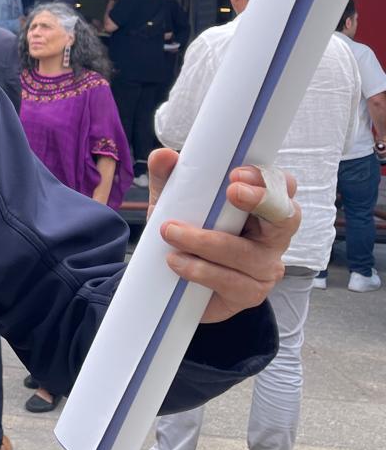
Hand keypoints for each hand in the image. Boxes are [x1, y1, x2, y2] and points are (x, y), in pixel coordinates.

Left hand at [146, 148, 297, 323]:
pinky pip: (230, 282)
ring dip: (206, 241)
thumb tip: (163, 155)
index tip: (236, 174)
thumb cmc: (188, 233)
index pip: (282, 187)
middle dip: (262, 201)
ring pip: (246, 253)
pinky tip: (177, 262)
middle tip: (232, 192)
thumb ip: (169, 179)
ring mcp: (265, 267)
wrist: (175, 284)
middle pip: (286, 217)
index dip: (267, 179)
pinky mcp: (250, 294)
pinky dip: (200, 270)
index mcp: (262, 207)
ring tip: (172, 233)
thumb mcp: (174, 204)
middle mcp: (273, 236)